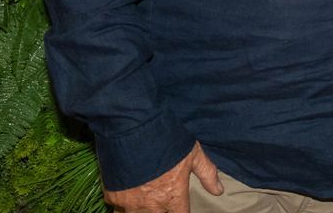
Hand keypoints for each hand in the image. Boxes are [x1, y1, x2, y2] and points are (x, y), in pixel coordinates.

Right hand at [105, 143, 224, 212]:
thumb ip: (207, 173)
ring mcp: (131, 203)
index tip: (178, 206)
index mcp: (173, 196)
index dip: (180, 211)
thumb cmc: (165, 139)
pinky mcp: (113, 196)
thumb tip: (219, 190)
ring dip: (141, 209)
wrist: (132, 127)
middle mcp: (152, 205)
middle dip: (160, 210)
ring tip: (144, 196)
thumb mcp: (193, 153)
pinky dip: (123, 202)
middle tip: (160, 195)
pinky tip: (128, 189)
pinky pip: (118, 207)